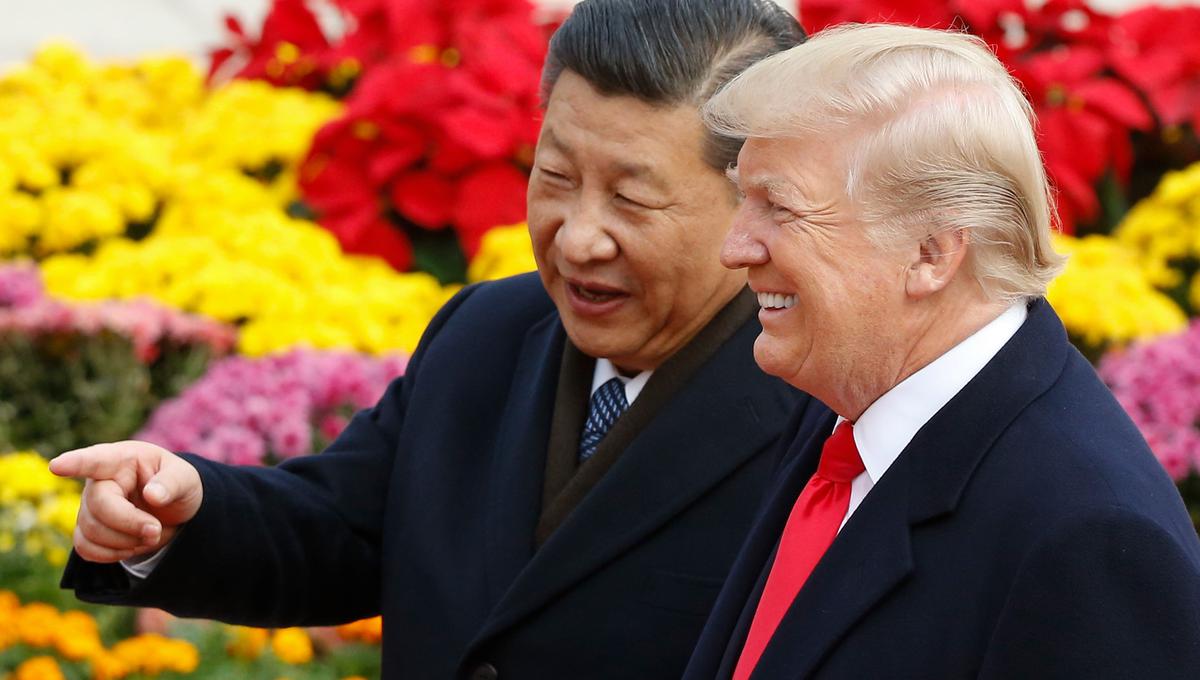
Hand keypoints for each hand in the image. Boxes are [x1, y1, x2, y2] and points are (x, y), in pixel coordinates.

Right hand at [50, 441, 202, 562]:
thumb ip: (172, 483)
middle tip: (156, 530)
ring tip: (149, 535)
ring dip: (124, 542)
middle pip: (98, 506)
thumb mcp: (186, 479)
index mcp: (122, 459)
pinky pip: (85, 548)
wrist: (171, 510)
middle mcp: (99, 480)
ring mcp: (89, 505)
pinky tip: (131, 547)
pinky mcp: (87, 529)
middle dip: (129, 524)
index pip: (95, 459)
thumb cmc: (177, 485)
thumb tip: (153, 495)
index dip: (75, 463)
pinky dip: (111, 555)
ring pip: (91, 531)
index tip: (57, 466)